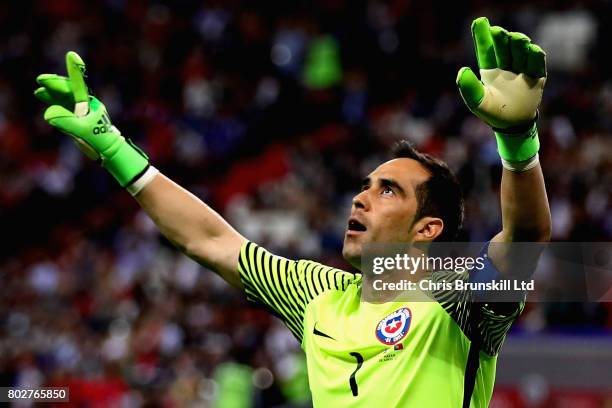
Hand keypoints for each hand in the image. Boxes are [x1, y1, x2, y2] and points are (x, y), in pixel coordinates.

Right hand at [35, 51, 148, 186]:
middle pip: (68, 89)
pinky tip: (44, 98)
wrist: (107, 151)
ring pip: (64, 97)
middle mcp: (85, 104)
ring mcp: (81, 110)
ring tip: (38, 91)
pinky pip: (63, 106)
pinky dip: (54, 102)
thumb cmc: (99, 139)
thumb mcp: (82, 131)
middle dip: (55, 84)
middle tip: (41, 80)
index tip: (72, 55)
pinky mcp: (77, 118)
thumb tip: (48, 113)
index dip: (74, 70)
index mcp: (89, 103)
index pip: (78, 85)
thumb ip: (66, 121)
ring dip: (52, 93)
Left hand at [456, 17, 545, 129]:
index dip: (483, 35)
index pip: (486, 50)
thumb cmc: (493, 112)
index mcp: (490, 70)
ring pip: (521, 51)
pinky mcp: (536, 76)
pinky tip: (532, 49)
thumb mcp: (478, 102)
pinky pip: (537, 63)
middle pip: (504, 47)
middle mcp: (506, 66)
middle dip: (502, 37)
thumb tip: (461, 70)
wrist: (513, 124)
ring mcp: (522, 69)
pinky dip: (535, 56)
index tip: (480, 21)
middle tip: (498, 32)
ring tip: (517, 39)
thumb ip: (469, 88)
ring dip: (519, 43)